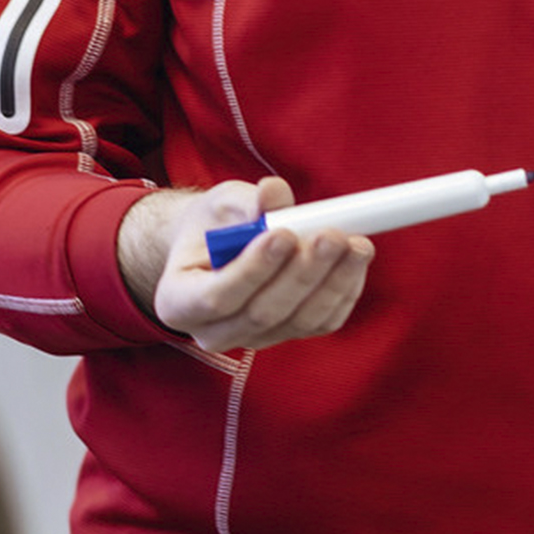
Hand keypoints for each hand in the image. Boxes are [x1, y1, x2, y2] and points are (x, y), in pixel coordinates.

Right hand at [115, 178, 371, 356]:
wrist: (224, 244)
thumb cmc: (218, 222)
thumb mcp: (221, 203)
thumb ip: (245, 201)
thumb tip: (273, 193)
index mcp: (178, 302)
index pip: (216, 298)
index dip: (252, 270)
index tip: (282, 234)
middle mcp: (214, 332)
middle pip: (263, 313)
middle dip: (301, 274)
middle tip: (330, 235)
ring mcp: (254, 339)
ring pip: (298, 321)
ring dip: (332, 281)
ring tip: (354, 243)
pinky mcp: (290, 335)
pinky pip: (323, 322)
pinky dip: (344, 290)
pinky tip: (355, 259)